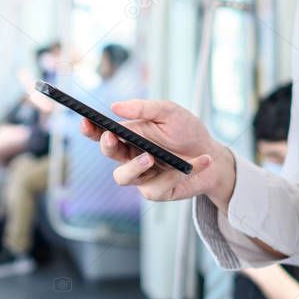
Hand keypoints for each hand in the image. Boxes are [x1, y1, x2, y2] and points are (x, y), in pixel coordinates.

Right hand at [79, 99, 234, 205]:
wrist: (213, 156)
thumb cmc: (187, 131)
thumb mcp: (170, 112)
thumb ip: (144, 108)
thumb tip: (116, 106)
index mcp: (129, 135)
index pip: (102, 133)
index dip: (90, 128)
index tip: (85, 120)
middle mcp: (131, 156)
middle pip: (109, 154)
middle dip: (107, 146)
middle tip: (112, 137)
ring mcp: (142, 176)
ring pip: (123, 177)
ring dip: (134, 166)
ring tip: (149, 156)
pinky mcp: (156, 191)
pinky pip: (156, 188)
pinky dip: (176, 174)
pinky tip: (196, 163)